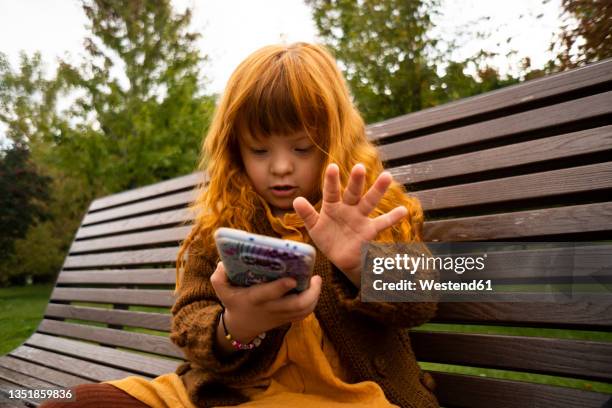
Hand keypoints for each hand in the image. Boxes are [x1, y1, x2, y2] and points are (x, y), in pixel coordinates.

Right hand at [210, 262, 321, 343]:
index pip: (269, 294)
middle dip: (310, 293)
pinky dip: (312, 303)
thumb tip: (224, 262)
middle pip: (296, 305)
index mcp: (255, 299)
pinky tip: (313, 290)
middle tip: (315, 277)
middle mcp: (270, 308)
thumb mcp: (221, 290)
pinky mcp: (287, 319)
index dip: (281, 287)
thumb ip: (219, 276)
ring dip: (314, 297)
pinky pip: (304, 314)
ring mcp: (281, 316)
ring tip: (316, 281)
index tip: (292, 278)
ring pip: (304, 311)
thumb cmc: (233, 302)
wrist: (241, 327)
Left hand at [293, 163, 406, 287]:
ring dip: (378, 190)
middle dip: (356, 181)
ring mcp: (360, 217)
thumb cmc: (328, 238)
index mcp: (332, 205)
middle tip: (359, 167)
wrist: (341, 257)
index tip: (332, 167)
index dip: (331, 180)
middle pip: (353, 192)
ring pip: (369, 202)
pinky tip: (402, 211)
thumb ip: (306, 214)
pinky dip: (393, 217)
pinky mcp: (369, 229)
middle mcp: (348, 207)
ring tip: (387, 176)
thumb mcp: (314, 227)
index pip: (331, 191)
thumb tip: (296, 200)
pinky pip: (382, 223)